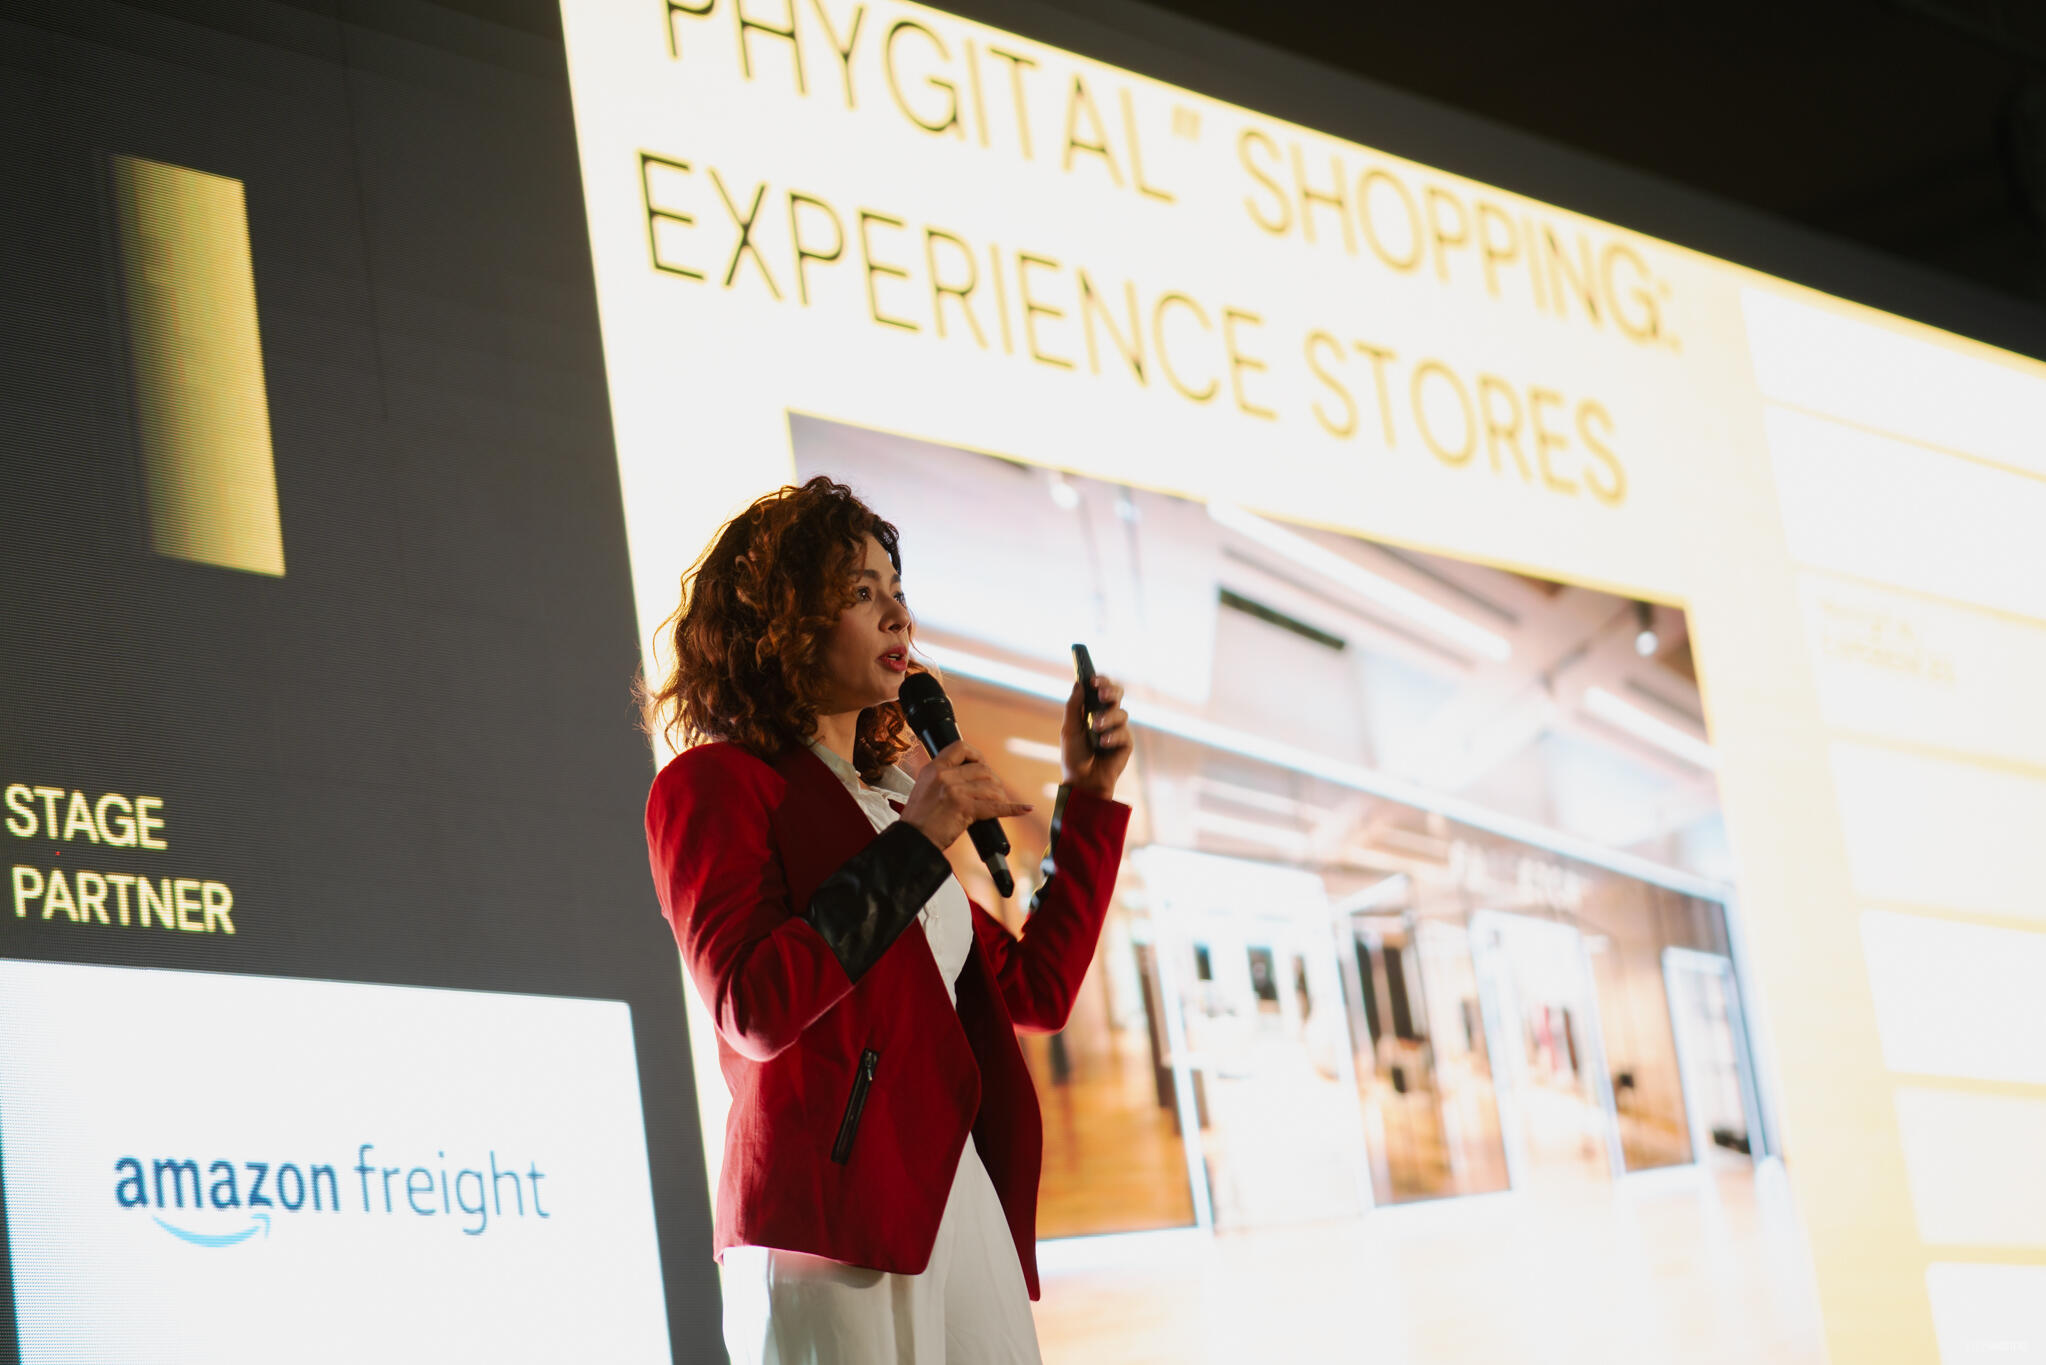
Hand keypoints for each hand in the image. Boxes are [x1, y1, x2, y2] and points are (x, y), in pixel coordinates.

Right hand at [899, 742, 1032, 850]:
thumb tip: (967, 775)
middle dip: (993, 781)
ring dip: (1000, 796)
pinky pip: (996, 807)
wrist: (912, 840)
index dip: (976, 755)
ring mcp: (955, 792)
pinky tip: (1024, 809)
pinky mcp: (965, 809)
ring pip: (991, 787)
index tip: (982, 765)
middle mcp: (945, 776)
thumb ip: (942, 778)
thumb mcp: (924, 788)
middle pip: (982, 769)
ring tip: (999, 803)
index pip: (960, 747)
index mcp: (934, 768)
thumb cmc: (918, 820)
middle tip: (993, 792)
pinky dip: (1013, 809)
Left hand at [1062, 675, 1131, 799]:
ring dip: (1107, 718)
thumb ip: (1074, 707)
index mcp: (1092, 710)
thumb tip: (1079, 683)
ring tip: (1096, 727)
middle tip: (1101, 694)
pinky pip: (1124, 732)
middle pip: (1117, 694)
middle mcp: (1107, 716)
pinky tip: (1103, 743)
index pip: (1100, 689)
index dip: (1100, 681)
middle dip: (1111, 690)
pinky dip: (1112, 736)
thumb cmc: (1074, 756)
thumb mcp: (1069, 729)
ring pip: (1121, 712)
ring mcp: (1118, 729)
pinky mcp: (1126, 743)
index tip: (1092, 679)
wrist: (1083, 781)